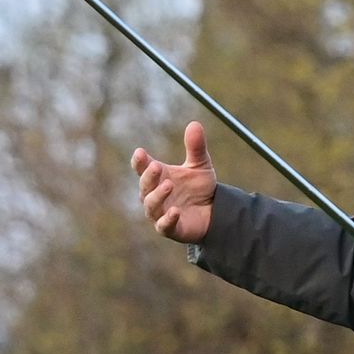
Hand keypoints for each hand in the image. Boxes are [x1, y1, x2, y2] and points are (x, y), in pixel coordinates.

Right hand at [129, 121, 216, 244]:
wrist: (214, 212)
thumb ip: (196, 147)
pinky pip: (164, 226)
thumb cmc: (199, 188)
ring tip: (168, 185)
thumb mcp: (200, 165)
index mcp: (158, 178)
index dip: (139, 162)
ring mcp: (160, 213)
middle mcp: (154, 195)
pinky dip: (167, 219)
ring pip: (150, 206)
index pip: (142, 168)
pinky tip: (175, 211)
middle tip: (156, 166)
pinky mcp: (171, 229)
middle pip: (144, 186)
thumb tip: (195, 124)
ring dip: (157, 196)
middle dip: (148, 177)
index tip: (140, 153)